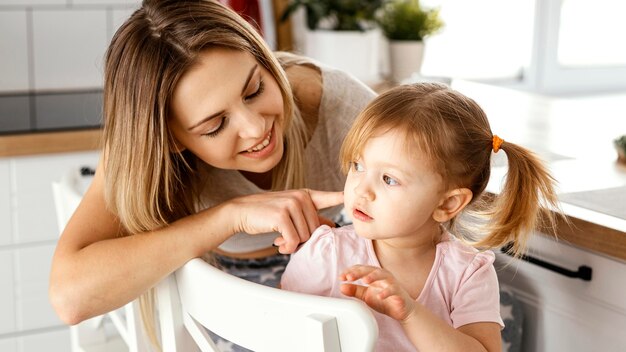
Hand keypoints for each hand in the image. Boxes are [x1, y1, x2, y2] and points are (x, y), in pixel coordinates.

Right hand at [228, 189, 342, 253]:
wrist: (241, 211)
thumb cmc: (266, 214)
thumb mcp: (290, 211)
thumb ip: (310, 217)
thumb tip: (332, 225)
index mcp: (305, 195)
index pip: (327, 197)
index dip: (338, 197)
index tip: (348, 196)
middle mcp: (300, 197)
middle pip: (315, 229)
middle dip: (302, 239)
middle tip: (286, 238)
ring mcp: (291, 205)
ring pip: (305, 236)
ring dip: (293, 244)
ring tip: (280, 239)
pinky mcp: (282, 216)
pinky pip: (293, 241)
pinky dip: (287, 248)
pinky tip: (278, 244)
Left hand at [339, 265, 415, 321]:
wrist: (401, 310)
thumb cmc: (384, 300)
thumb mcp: (366, 296)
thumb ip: (355, 291)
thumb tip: (342, 287)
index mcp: (374, 275)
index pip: (360, 269)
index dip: (350, 272)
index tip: (341, 277)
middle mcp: (383, 276)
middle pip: (370, 270)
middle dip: (359, 272)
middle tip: (349, 277)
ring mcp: (392, 283)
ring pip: (383, 275)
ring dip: (373, 277)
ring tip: (365, 281)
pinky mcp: (399, 292)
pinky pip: (393, 289)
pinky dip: (386, 292)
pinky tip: (380, 295)